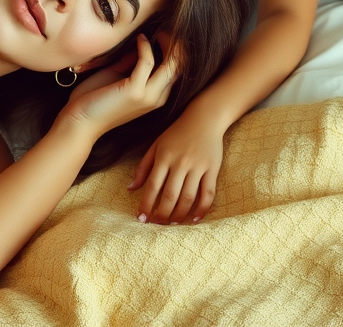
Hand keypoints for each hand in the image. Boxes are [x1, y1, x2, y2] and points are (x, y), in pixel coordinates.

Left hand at [61, 34, 178, 138]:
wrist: (80, 121)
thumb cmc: (95, 98)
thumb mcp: (118, 76)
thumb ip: (131, 63)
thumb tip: (142, 44)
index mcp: (155, 96)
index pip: (176, 71)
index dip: (174, 50)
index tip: (163, 33)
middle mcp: (156, 98)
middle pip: (179, 67)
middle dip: (176, 45)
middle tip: (164, 29)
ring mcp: (147, 96)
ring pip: (171, 65)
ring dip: (166, 43)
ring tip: (157, 31)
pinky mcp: (135, 91)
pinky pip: (148, 61)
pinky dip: (145, 46)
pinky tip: (139, 38)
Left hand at [128, 104, 225, 223]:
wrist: (204, 118)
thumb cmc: (177, 133)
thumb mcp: (156, 145)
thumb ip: (143, 167)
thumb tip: (130, 189)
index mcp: (164, 157)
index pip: (153, 186)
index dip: (146, 204)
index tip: (141, 218)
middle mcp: (180, 163)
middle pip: (170, 196)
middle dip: (162, 215)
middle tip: (157, 224)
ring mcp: (197, 167)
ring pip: (188, 198)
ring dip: (179, 215)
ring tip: (172, 224)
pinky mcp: (212, 169)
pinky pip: (208, 194)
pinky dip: (202, 209)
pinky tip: (194, 219)